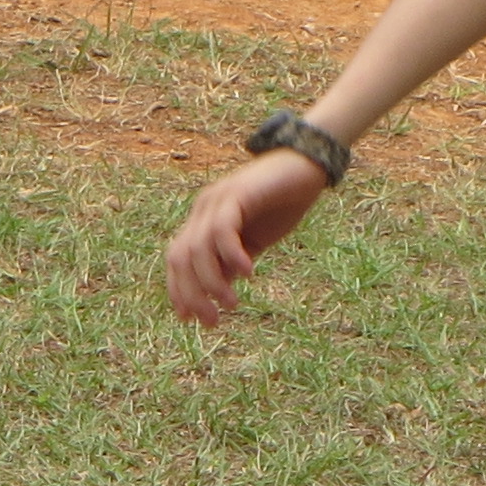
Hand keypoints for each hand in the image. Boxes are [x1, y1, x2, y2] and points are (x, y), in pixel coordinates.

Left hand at [162, 149, 336, 325]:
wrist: (307, 165)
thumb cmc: (282, 203)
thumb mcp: (253, 241)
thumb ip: (232, 262)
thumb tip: (218, 291)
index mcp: (204, 220)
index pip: (177, 260)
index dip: (179, 291)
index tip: (191, 320)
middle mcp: (204, 209)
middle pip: (180, 257)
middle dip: (192, 294)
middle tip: (213, 321)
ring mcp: (217, 200)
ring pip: (197, 248)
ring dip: (212, 282)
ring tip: (232, 303)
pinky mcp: (236, 194)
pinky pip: (223, 230)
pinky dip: (231, 256)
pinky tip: (249, 273)